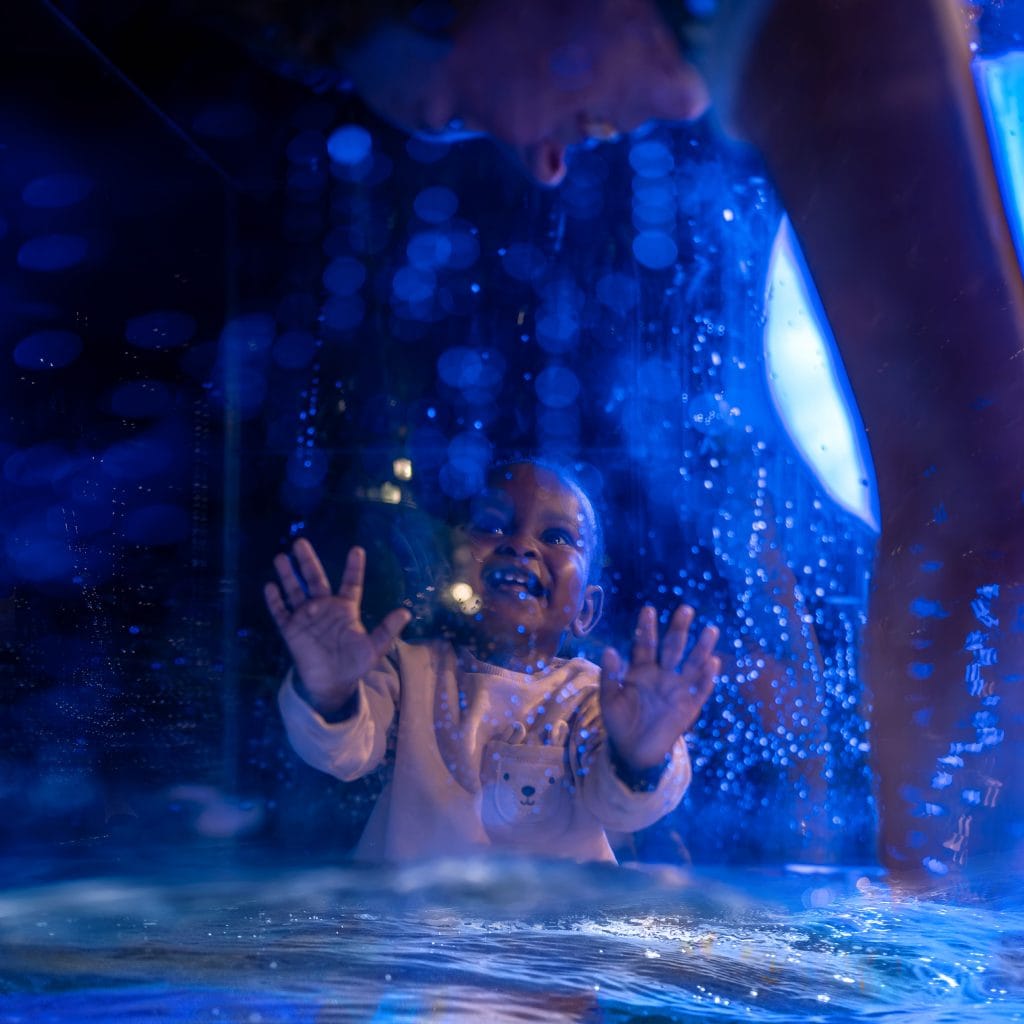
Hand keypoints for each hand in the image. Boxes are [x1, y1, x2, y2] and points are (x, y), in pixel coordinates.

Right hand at [264, 540, 410, 716]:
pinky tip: (270, 586)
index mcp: (346, 609)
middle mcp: (324, 607)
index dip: (354, 568)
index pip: (351, 583)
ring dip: (288, 575)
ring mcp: (306, 617)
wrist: (332, 684)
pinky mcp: (291, 630)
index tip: (357, 550)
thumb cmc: (354, 664)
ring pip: (295, 591)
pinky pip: (281, 612)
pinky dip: (275, 600)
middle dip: (307, 561)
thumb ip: (387, 629)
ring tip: (281, 557)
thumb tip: (407, 613)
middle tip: (301, 543)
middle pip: (315, 579)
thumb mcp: (374, 648)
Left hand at [600, 605, 719, 772]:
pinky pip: (700, 689)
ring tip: (710, 630)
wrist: (632, 752)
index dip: (647, 628)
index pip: (645, 644)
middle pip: (672, 648)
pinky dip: (707, 677)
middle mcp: (661, 674)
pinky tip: (713, 662)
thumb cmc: (619, 721)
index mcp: (640, 669)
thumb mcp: (609, 699)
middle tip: (686, 610)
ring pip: (692, 664)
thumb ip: (610, 675)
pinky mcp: (689, 706)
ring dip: (701, 648)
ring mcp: (677, 689)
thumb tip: (608, 649)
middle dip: (679, 629)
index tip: (648, 610)